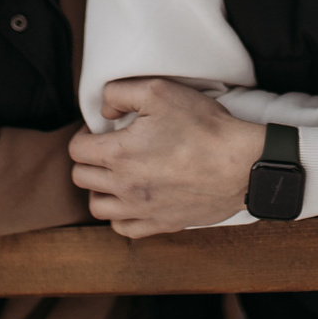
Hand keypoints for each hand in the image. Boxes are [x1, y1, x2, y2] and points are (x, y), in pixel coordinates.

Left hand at [69, 78, 264, 237]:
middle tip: (110, 147)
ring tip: (117, 174)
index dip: (85, 134)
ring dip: (99, 189)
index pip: (77, 150)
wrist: (240, 164)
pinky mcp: (160, 224)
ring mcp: (141, 209)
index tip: (101, 129)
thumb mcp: (159, 91)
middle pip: (82, 177)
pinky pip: (123, 228)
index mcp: (118, 154)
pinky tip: (131, 199)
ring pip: (97, 206)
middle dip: (89, 159)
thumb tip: (103, 111)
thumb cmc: (203, 126)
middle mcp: (123, 186)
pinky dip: (119, 215)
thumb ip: (119, 93)